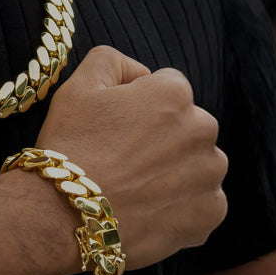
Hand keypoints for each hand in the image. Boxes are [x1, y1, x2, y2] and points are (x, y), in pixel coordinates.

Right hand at [34, 45, 227, 269]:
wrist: (64, 214)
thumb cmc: (69, 147)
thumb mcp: (76, 87)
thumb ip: (110, 60)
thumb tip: (140, 72)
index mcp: (173, 94)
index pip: (167, 88)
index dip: (139, 105)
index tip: (117, 128)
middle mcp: (202, 128)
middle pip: (188, 126)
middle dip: (164, 138)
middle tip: (124, 160)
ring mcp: (209, 173)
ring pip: (198, 164)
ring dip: (177, 172)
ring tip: (136, 187)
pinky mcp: (210, 212)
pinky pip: (203, 203)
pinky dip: (182, 207)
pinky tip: (149, 208)